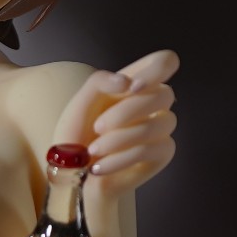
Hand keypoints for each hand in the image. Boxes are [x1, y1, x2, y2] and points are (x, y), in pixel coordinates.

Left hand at [51, 49, 179, 199]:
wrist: (72, 174)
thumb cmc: (77, 135)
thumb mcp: (81, 102)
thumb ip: (100, 81)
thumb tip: (128, 82)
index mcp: (135, 84)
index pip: (165, 61)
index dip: (155, 70)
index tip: (131, 87)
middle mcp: (153, 103)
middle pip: (165, 94)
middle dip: (127, 112)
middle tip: (98, 127)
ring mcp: (160, 129)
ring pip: (160, 123)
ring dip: (120, 138)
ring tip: (93, 150)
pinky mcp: (162, 154)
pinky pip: (150, 150)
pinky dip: (120, 159)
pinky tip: (99, 166)